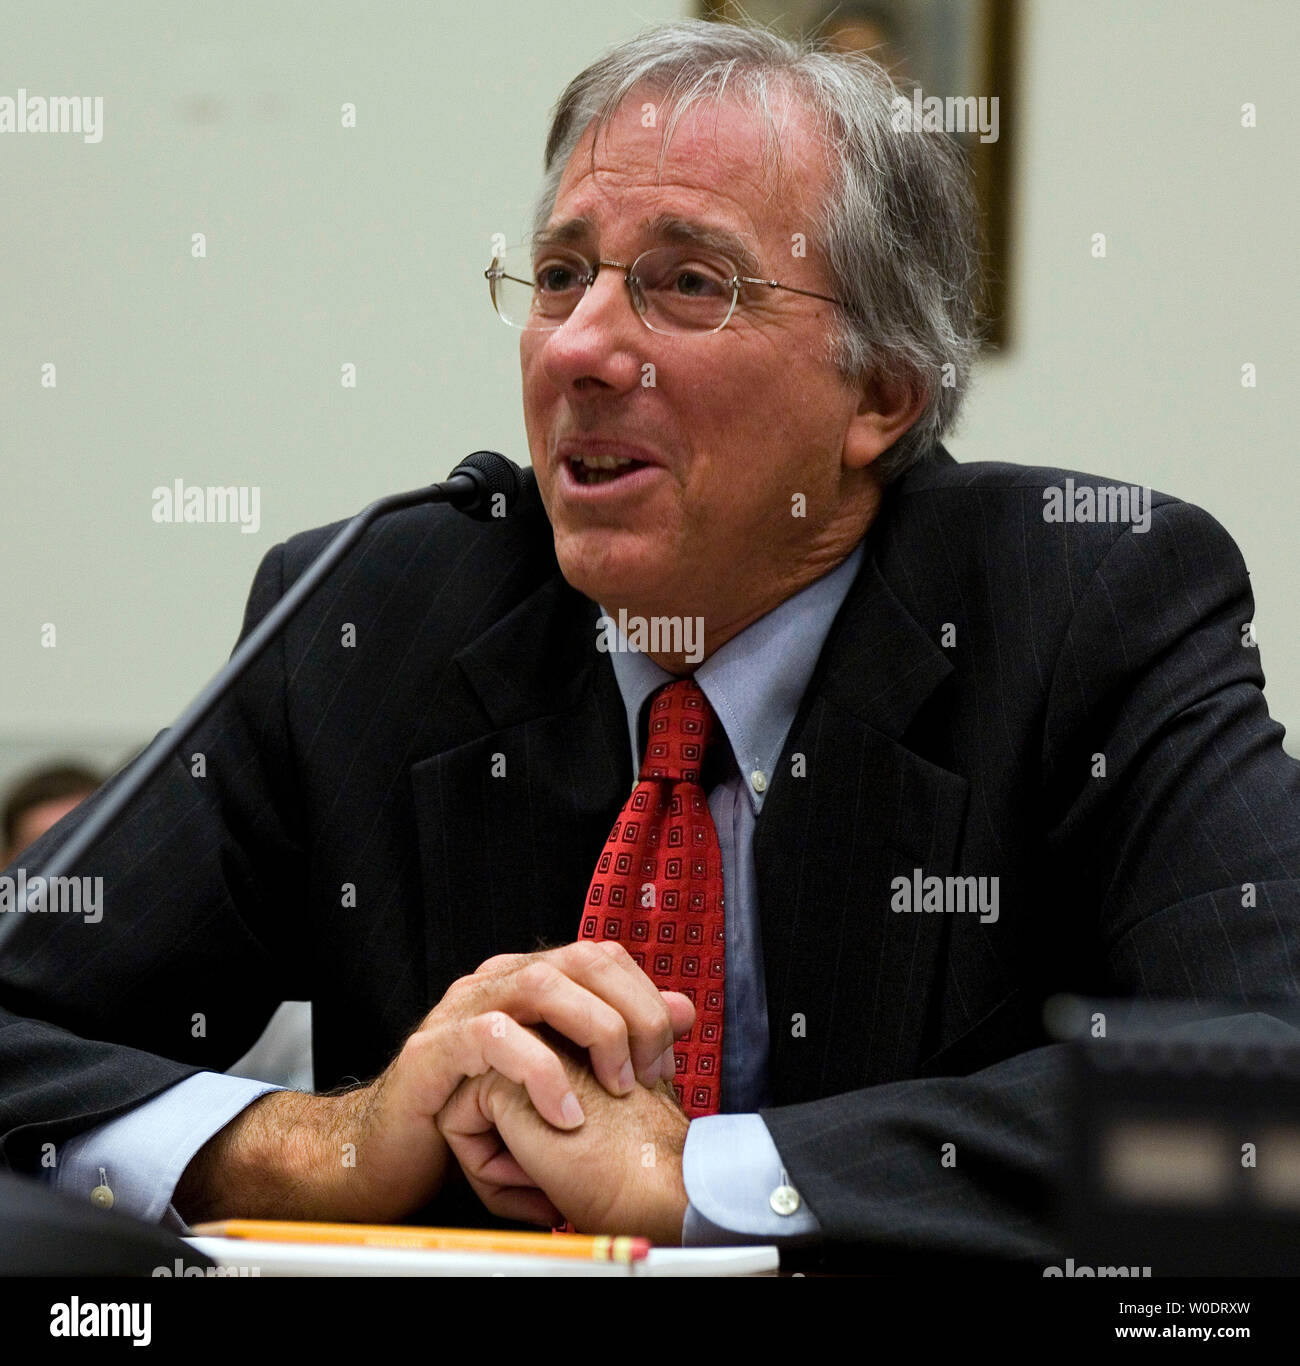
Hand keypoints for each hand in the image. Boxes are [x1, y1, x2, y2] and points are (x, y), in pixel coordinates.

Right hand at [175, 941, 693, 1223]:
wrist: (392, 1153)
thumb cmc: (478, 1115)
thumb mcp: (561, 1077)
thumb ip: (619, 1039)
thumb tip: (685, 1009)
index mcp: (528, 981)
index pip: (603, 956)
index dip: (646, 998)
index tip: (666, 1057)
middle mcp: (497, 982)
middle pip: (583, 959)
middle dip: (633, 1012)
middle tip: (649, 1072)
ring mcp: (464, 1009)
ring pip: (544, 983)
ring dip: (596, 1032)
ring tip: (616, 1087)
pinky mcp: (436, 1050)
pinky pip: (494, 1038)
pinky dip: (540, 1071)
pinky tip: (564, 1111)